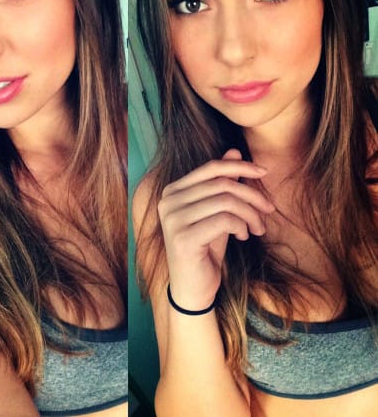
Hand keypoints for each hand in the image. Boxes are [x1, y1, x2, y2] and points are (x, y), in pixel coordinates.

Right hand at [157, 149, 274, 310]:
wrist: (193, 287)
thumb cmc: (206, 248)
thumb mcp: (218, 212)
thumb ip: (222, 183)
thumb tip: (234, 149)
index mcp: (173, 191)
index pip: (210, 168)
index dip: (239, 166)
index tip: (264, 172)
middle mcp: (168, 201)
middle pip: (221, 184)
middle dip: (252, 195)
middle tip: (268, 210)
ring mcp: (172, 219)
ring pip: (225, 201)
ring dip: (250, 214)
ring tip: (258, 228)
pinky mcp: (183, 238)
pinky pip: (224, 220)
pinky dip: (242, 226)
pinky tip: (244, 237)